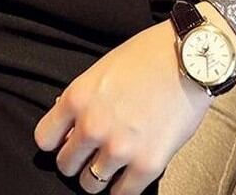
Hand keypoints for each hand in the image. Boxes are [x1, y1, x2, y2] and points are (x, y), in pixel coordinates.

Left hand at [33, 17, 212, 194]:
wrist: (190, 57)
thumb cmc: (149, 55)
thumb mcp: (104, 68)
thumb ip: (84, 98)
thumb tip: (70, 123)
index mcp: (78, 97)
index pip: (45, 139)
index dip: (57, 141)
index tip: (67, 140)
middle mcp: (93, 125)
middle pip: (66, 165)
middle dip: (78, 159)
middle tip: (93, 152)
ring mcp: (119, 147)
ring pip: (90, 185)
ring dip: (99, 176)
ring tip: (113, 162)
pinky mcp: (147, 164)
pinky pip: (122, 194)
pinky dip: (123, 186)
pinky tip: (130, 171)